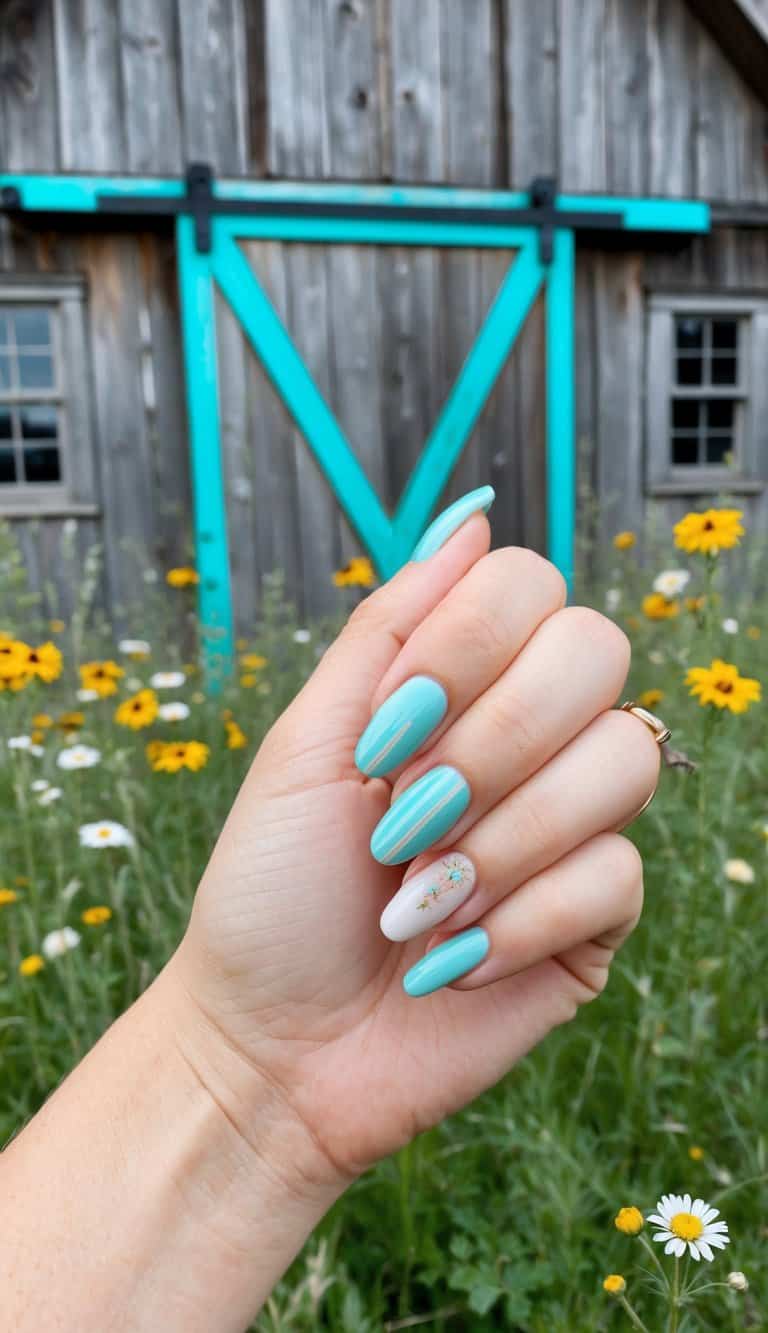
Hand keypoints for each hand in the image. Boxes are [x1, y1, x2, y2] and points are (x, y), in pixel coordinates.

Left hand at [170, 515, 659, 1190]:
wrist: (271, 1046)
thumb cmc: (273, 892)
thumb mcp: (308, 741)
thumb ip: (390, 626)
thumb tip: (471, 515)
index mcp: (459, 687)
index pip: (532, 587)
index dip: (467, 648)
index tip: (386, 731)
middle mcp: (529, 741)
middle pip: (596, 654)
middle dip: (488, 744)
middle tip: (401, 818)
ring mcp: (569, 825)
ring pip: (621, 762)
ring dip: (498, 840)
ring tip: (416, 901)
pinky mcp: (595, 916)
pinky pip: (617, 874)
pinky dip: (519, 919)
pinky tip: (455, 959)